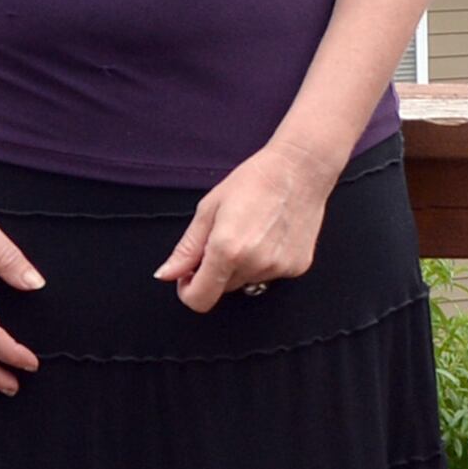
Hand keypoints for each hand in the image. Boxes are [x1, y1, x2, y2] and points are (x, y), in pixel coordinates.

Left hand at [157, 140, 335, 312]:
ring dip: (240, 266)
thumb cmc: (255, 181)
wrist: (300, 169)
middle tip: (222, 238)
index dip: (188, 290)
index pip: (200, 299)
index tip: (189, 275)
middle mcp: (254, 264)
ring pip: (245, 282)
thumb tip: (167, 273)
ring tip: (250, 231)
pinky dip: (264, 262)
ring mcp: (278, 268)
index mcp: (227, 250)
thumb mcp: (209, 209)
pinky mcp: (297, 267)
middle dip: (215, 271)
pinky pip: (269, 275)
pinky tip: (269, 235)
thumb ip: (187, 248)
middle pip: (222, 290)